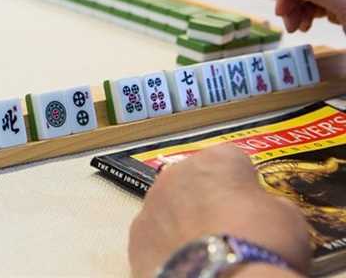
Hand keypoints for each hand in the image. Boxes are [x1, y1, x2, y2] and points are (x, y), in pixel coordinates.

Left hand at [128, 145, 309, 277]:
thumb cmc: (262, 243)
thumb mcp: (288, 218)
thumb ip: (267, 203)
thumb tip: (260, 209)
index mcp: (217, 159)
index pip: (233, 160)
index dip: (245, 183)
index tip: (254, 205)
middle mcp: (176, 173)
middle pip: (194, 180)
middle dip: (208, 199)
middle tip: (229, 230)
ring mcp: (150, 204)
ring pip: (170, 207)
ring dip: (183, 221)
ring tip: (205, 251)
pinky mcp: (135, 236)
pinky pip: (156, 235)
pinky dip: (168, 246)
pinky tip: (187, 264)